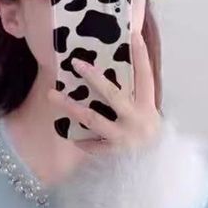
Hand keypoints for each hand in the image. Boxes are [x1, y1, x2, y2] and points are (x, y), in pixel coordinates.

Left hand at [47, 29, 161, 154]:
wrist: (156, 173)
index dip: (141, 56)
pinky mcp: (114, 154)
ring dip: (71, 106)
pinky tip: (70, 136)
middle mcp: (137, 120)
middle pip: (112, 94)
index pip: (145, 77)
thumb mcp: (149, 117)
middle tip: (75, 63)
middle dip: (93, 77)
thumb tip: (122, 73)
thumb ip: (137, 99)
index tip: (133, 35)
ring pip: (93, 118)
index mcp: (148, 107)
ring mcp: (124, 137)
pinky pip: (92, 146)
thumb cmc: (149, 140)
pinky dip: (82, 142)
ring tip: (51, 94)